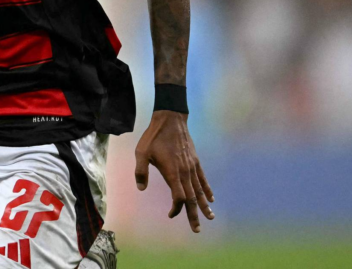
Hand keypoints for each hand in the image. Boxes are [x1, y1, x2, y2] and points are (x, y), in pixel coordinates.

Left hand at [134, 111, 213, 231]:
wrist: (170, 120)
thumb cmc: (153, 137)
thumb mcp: (141, 152)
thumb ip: (140, 171)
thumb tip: (141, 189)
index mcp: (172, 172)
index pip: (178, 197)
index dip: (176, 208)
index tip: (171, 214)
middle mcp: (185, 172)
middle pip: (192, 198)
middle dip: (194, 215)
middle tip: (197, 230)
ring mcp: (192, 167)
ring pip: (199, 190)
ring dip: (203, 205)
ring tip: (210, 217)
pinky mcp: (196, 161)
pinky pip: (203, 179)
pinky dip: (207, 190)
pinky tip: (210, 199)